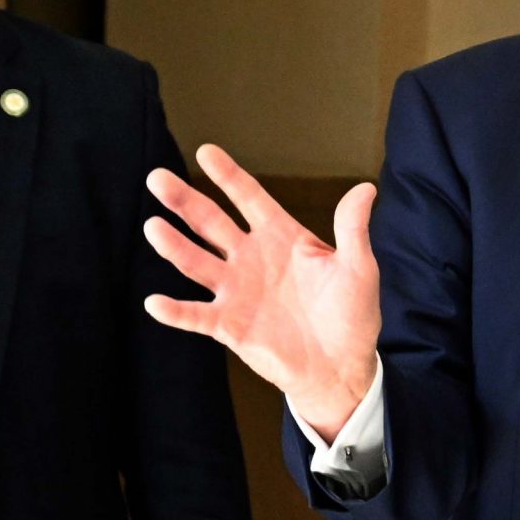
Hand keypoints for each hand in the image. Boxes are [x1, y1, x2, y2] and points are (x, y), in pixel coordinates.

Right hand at [145, 144, 380, 438]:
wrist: (341, 366)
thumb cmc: (351, 314)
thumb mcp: (358, 268)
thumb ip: (353, 229)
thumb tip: (366, 189)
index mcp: (280, 237)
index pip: (249, 199)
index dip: (228, 176)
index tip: (205, 152)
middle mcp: (251, 259)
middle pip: (211, 223)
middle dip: (185, 201)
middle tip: (157, 178)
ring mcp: (237, 292)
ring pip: (197, 263)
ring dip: (175, 246)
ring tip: (153, 227)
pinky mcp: (229, 326)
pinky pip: (196, 316)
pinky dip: (175, 311)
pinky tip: (155, 302)